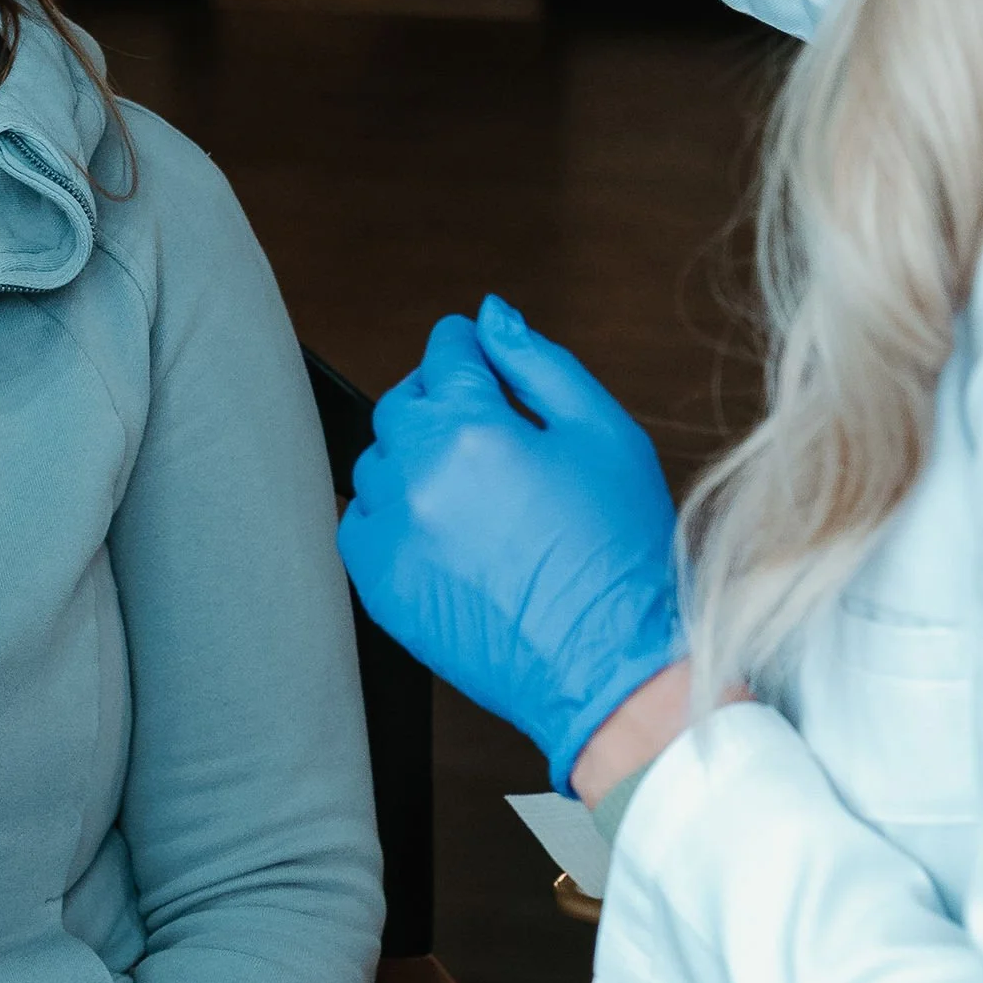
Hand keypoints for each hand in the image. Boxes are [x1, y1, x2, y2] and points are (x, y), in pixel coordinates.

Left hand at [339, 297, 682, 792]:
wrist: (608, 664)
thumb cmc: (620, 554)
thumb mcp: (604, 435)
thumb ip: (539, 365)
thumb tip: (492, 318)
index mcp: (473, 429)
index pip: (446, 353)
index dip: (466, 346)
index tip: (476, 354)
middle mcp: (419, 475)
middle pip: (402, 403)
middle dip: (437, 398)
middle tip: (481, 422)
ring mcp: (392, 533)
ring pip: (377, 463)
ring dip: (413, 457)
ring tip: (472, 487)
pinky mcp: (381, 585)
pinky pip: (362, 525)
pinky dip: (391, 516)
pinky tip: (443, 530)